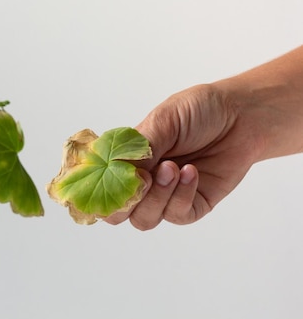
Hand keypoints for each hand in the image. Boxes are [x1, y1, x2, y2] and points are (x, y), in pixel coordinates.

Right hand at [104, 83, 262, 229]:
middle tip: (143, 178)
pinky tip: (191, 172)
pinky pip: (176, 215)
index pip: (94, 184)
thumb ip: (139, 149)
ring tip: (173, 167)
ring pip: (143, 219)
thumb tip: (116, 171)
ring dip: (156, 196)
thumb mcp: (162, 121)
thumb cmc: (197, 112)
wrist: (240, 117)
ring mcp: (163, 196)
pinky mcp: (189, 207)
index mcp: (122, 159)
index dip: (92, 189)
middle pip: (114, 213)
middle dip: (124, 201)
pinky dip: (181, 195)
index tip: (105, 178)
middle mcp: (139, 181)